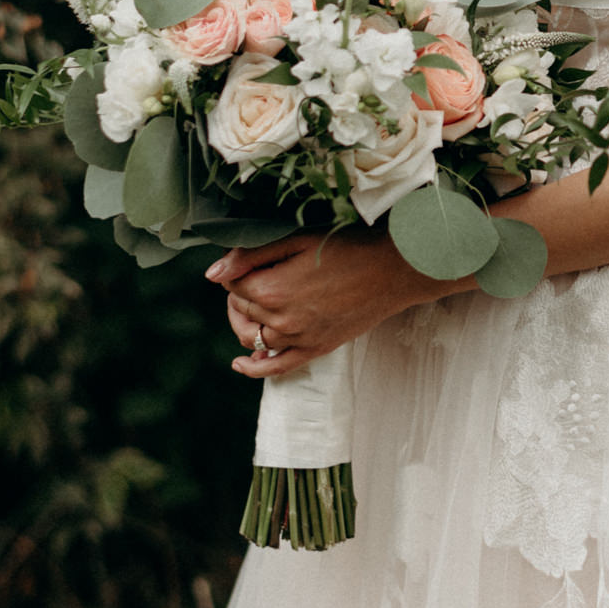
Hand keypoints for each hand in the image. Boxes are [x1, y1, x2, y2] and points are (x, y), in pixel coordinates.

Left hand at [206, 229, 424, 377]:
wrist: (395, 269)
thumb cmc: (350, 246)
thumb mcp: (299, 240)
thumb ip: (252, 255)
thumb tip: (213, 273)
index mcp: (271, 289)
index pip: (232, 283)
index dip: (237, 268)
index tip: (251, 257)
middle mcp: (281, 320)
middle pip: (240, 309)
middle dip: (239, 291)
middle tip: (253, 273)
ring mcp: (299, 339)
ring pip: (253, 338)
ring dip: (244, 321)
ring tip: (252, 304)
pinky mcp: (316, 350)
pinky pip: (278, 367)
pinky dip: (255, 368)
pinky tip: (242, 363)